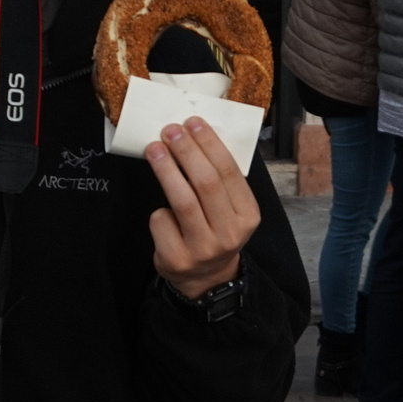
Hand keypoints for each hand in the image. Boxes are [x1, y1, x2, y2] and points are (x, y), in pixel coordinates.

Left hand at [147, 117, 259, 297]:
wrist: (206, 278)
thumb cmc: (216, 231)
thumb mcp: (230, 210)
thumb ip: (220, 181)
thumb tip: (194, 137)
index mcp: (248, 216)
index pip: (229, 172)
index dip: (209, 144)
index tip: (193, 123)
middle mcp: (229, 234)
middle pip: (206, 183)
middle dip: (186, 151)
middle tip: (170, 131)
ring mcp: (203, 249)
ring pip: (183, 200)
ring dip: (166, 169)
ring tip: (155, 149)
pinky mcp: (176, 259)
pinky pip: (162, 221)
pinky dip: (159, 210)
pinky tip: (161, 208)